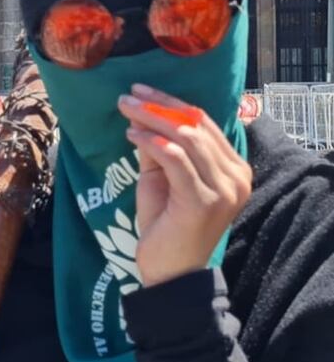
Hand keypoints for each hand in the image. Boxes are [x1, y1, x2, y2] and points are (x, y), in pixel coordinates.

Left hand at [118, 84, 251, 286]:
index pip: (204, 123)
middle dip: (159, 106)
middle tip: (128, 95)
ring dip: (152, 119)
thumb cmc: (165, 224)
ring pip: (187, 139)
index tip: (142, 90)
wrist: (169, 272)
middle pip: (197, 126)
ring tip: (125, 110)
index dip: (172, 103)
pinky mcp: (204, 201)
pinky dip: (152, 143)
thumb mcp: (160, 178)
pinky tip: (131, 135)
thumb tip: (142, 112)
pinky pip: (176, 160)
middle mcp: (237, 177)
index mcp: (234, 168)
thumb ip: (158, 147)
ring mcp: (224, 190)